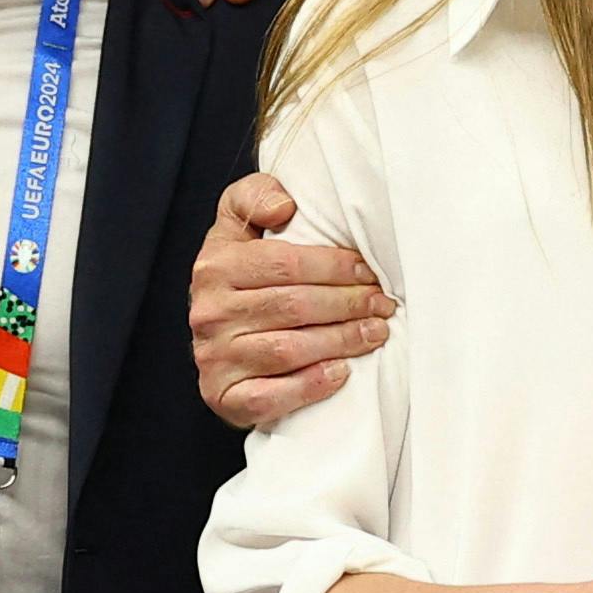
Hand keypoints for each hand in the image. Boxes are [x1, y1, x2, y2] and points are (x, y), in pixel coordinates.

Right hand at [190, 177, 389, 424]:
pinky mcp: (222, 396)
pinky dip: (310, 386)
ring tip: (376, 333)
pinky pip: (269, 396)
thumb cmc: (242, 276)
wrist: (218, 341)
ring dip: (340, 341)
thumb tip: (284, 207)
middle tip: (383, 304)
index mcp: (215, 266)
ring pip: (288, 349)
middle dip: (348, 304)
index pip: (285, 263)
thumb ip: (254, 196)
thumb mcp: (239, 225)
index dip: (334, 266)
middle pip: (293, 306)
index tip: (369, 270)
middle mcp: (209, 312)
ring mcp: (214, 358)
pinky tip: (341, 373)